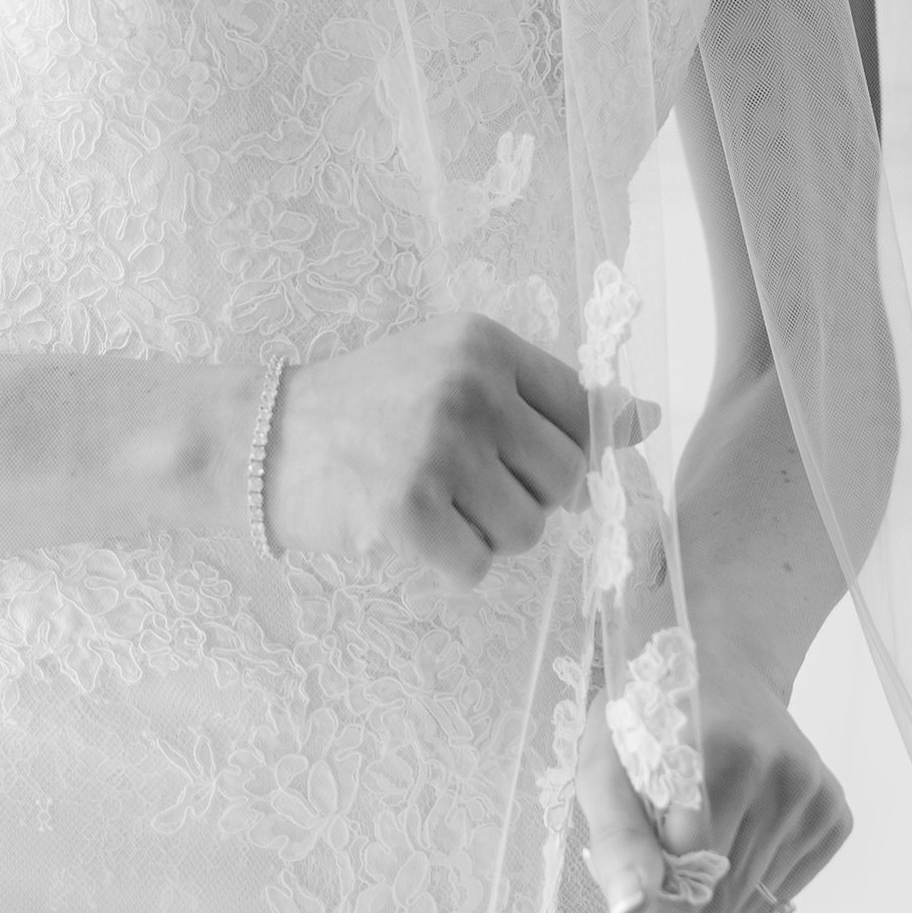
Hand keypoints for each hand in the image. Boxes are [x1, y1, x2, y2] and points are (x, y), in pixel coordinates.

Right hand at [261, 315, 591, 583]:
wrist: (263, 436)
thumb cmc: (366, 407)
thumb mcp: (453, 370)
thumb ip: (543, 396)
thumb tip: (648, 420)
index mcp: (485, 343)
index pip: (584, 412)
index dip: (566, 452)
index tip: (522, 461)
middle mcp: (469, 386)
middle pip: (566, 480)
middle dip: (526, 497)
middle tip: (464, 484)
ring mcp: (438, 448)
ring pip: (527, 532)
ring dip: (487, 535)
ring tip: (433, 502)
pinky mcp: (407, 511)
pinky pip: (477, 569)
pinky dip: (450, 564)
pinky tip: (409, 531)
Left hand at [575, 638, 850, 912]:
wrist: (722, 668)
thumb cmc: (650, 719)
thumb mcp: (608, 765)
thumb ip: (616, 841)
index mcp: (711, 748)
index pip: (685, 869)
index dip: (655, 882)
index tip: (638, 879)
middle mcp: (774, 768)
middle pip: (722, 895)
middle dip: (686, 893)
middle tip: (667, 847)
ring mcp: (811, 791)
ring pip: (754, 902)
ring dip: (719, 891)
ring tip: (703, 835)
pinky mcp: (835, 813)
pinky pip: (785, 893)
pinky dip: (754, 882)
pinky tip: (739, 831)